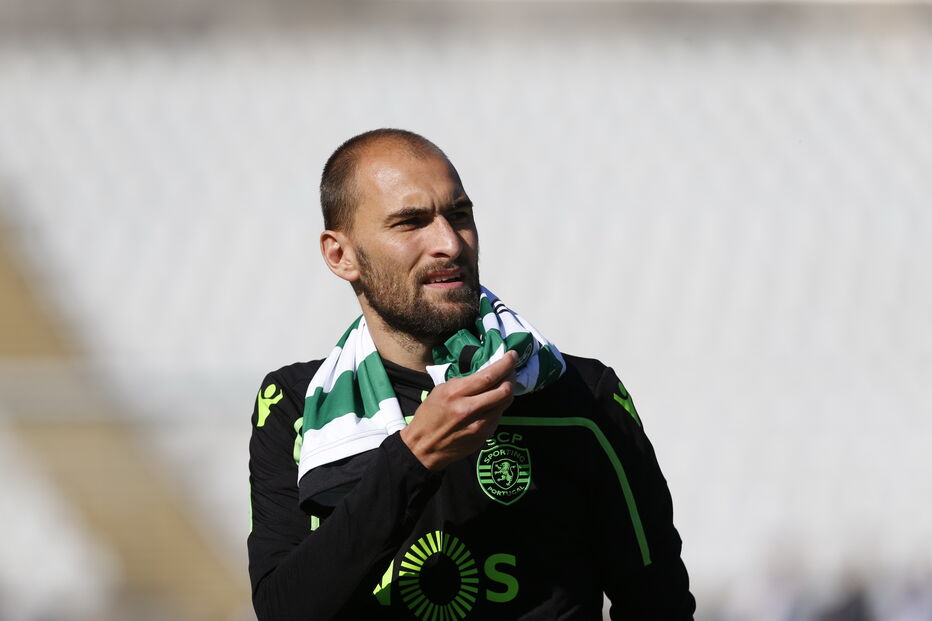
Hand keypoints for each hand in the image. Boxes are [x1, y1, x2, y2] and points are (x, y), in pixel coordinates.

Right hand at [400, 351, 516, 470]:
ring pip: (505, 403)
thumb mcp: (440, 391)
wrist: (424, 447)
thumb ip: (464, 382)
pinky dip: (499, 406)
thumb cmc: (429, 416)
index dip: (505, 364)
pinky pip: (499, 415)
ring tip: (505, 384)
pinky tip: (493, 402)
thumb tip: (484, 374)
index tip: (512, 355)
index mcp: (456, 393)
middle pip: (504, 390)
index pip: (489, 375)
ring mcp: (479, 424)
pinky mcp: (484, 435)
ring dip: (508, 391)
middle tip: (511, 369)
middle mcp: (470, 408)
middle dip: (512, 376)